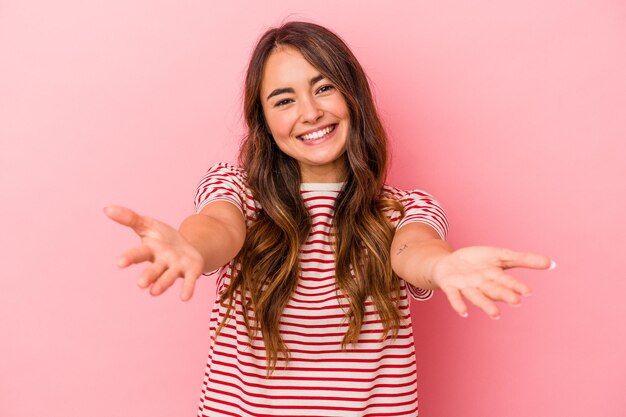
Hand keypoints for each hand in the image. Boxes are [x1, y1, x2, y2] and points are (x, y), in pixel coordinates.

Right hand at [103, 205, 204, 300]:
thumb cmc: (163, 239)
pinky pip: (189, 281)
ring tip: (154, 292)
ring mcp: (176, 268)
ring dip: (162, 284)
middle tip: (140, 284)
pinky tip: (185, 298)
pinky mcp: (191, 272)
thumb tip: (107, 209)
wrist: (189, 247)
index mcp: (150, 250)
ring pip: (168, 277)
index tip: (120, 263)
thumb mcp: (148, 225)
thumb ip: (129, 218)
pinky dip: (187, 289)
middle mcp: (162, 262)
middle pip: (154, 270)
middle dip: (148, 276)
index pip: (138, 254)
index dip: (130, 258)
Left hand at [431, 246, 553, 318]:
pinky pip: (454, 296)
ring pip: (476, 296)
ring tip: (495, 313)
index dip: (516, 286)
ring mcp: (466, 286)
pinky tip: (463, 312)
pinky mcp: (450, 286)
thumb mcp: (500, 256)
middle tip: (515, 302)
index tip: (528, 292)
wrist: (449, 263)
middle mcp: (482, 284)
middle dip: (504, 295)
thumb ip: (523, 260)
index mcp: (495, 276)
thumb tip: (551, 263)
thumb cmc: (478, 262)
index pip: (507, 281)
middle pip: (494, 289)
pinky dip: (458, 304)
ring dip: (485, 304)